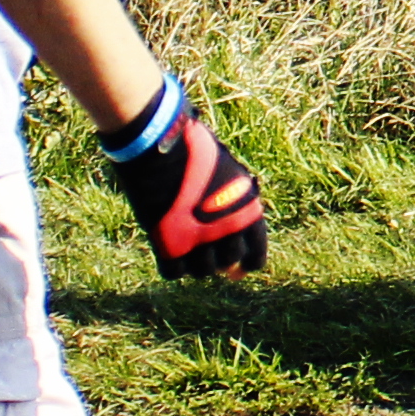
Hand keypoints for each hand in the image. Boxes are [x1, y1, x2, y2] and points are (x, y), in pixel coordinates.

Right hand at [102, 81, 266, 278]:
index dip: (246, 262)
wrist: (158, 142)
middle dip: (217, 259)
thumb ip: (232, 198)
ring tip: (184, 243)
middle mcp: (228, 230)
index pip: (256, 257)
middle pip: (227, 265)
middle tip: (203, 248)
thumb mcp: (226, 169)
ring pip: (201, 272)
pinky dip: (170, 264)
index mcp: (248, 211)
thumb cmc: (192, 145)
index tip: (236, 266)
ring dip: (194, 262)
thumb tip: (230, 218)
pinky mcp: (168, 245)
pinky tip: (165, 247)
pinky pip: (173, 272)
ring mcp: (198, 241)